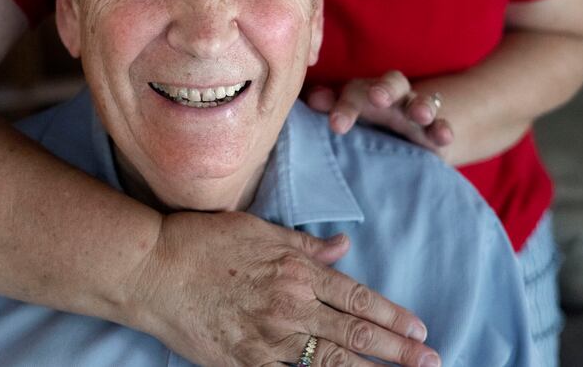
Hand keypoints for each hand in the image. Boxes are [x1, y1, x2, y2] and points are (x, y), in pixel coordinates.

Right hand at [127, 211, 440, 365]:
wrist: (153, 270)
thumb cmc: (202, 241)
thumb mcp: (257, 229)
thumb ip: (303, 244)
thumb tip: (341, 247)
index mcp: (295, 271)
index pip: (355, 296)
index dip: (390, 314)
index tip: (418, 328)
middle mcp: (289, 308)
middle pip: (354, 332)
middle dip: (396, 349)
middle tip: (430, 359)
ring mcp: (268, 341)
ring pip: (331, 360)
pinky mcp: (245, 363)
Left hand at [307, 71, 453, 154]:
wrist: (398, 139)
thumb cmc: (362, 123)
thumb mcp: (345, 115)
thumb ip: (330, 107)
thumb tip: (312, 99)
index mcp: (366, 92)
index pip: (355, 92)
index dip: (345, 106)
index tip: (336, 126)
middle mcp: (393, 98)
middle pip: (393, 83)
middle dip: (385, 89)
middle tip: (377, 98)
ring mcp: (416, 114)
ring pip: (422, 103)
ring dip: (422, 106)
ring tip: (421, 115)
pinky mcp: (433, 132)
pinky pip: (441, 127)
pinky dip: (443, 130)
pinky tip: (444, 137)